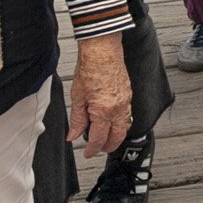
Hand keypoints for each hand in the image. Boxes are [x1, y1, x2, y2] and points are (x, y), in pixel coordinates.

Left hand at [67, 33, 131, 155]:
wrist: (102, 49)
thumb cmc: (90, 68)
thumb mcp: (77, 97)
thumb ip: (76, 119)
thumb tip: (73, 135)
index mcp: (104, 111)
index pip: (98, 138)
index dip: (92, 149)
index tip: (87, 153)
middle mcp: (118, 108)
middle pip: (117, 137)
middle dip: (108, 146)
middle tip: (98, 149)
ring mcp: (126, 101)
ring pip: (125, 126)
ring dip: (116, 135)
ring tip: (105, 137)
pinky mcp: (128, 93)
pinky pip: (127, 114)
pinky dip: (120, 122)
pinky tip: (111, 120)